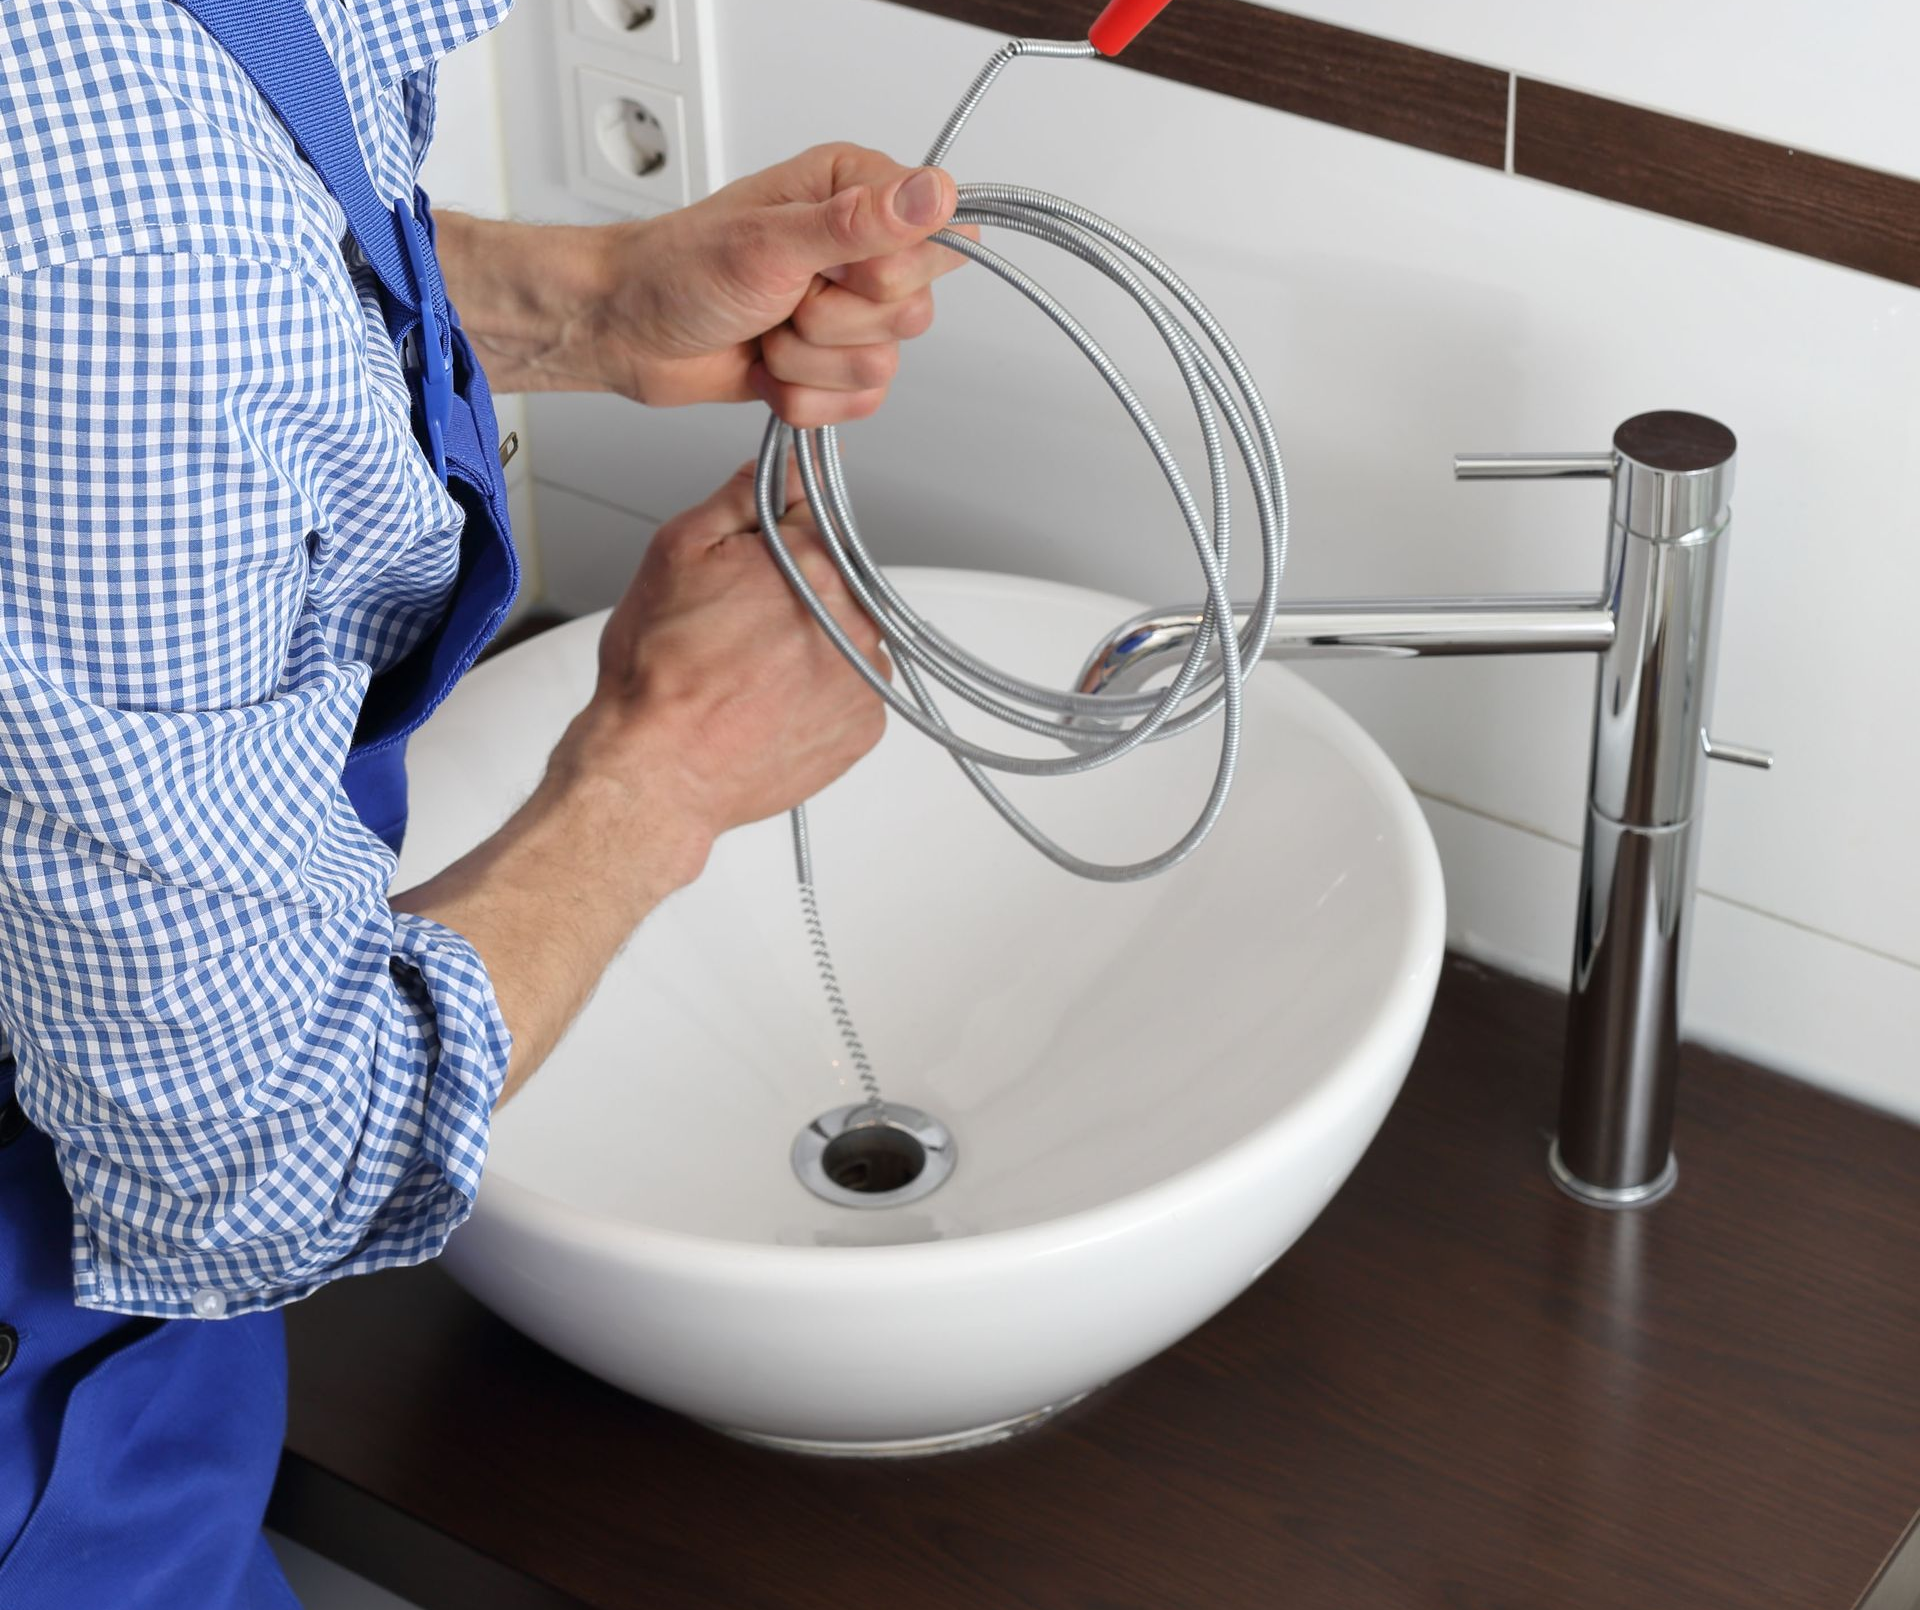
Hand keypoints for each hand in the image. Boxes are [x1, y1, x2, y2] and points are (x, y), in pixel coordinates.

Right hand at [567, 461, 890, 840]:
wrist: (657, 769)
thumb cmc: (660, 670)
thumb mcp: (678, 549)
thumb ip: (742, 494)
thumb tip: (791, 463)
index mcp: (816, 562)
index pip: (814, 510)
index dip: (772, 530)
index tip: (747, 559)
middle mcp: (855, 617)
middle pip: (834, 575)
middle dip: (792, 587)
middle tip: (737, 624)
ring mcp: (866, 676)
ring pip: (845, 632)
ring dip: (810, 639)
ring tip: (751, 668)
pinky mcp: (864, 726)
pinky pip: (851, 688)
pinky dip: (818, 689)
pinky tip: (770, 699)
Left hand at [595, 144, 973, 423]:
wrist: (628, 332)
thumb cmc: (679, 270)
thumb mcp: (769, 240)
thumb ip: (859, 222)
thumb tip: (933, 194)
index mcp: (856, 192)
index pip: (936, 240)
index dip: (886, 272)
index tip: (828, 267)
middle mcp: (861, 249)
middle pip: (912, 314)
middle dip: (832, 323)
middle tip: (783, 299)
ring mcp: (849, 311)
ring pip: (882, 367)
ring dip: (805, 362)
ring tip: (765, 331)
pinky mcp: (834, 365)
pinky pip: (858, 404)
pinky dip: (802, 397)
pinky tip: (766, 367)